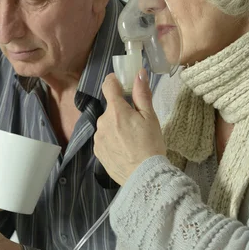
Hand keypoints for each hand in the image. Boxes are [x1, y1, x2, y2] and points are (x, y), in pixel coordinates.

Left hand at [94, 69, 165, 184]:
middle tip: (137, 123)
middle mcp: (102, 122)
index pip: (108, 86)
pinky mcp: (97, 152)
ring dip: (116, 127)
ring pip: (107, 125)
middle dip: (121, 111)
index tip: (122, 83)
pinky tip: (124, 150)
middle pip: (110, 109)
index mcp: (116, 111)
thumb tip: (139, 72)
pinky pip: (104, 139)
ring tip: (131, 140)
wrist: (144, 176)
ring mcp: (98, 138)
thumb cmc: (151, 145)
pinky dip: (112, 141)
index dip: (115, 81)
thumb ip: (142, 94)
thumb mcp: (150, 117)